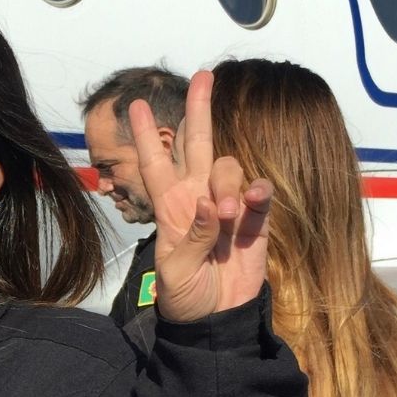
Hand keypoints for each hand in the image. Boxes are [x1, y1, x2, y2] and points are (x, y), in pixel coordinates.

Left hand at [129, 70, 271, 321]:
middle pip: (199, 144)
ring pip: (229, 167)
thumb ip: (191, 237)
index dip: (147, 135)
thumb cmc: (185, 296)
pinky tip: (254, 200)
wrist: (216, 320)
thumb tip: (210, 204)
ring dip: (228, 182)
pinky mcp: (256, 221)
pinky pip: (259, 193)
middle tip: (204, 76)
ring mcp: (228, 206)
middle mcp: (197, 198)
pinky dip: (258, 192)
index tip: (137, 104)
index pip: (155, 163)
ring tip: (225, 215)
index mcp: (170, 207)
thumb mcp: (176, 272)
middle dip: (200, 109)